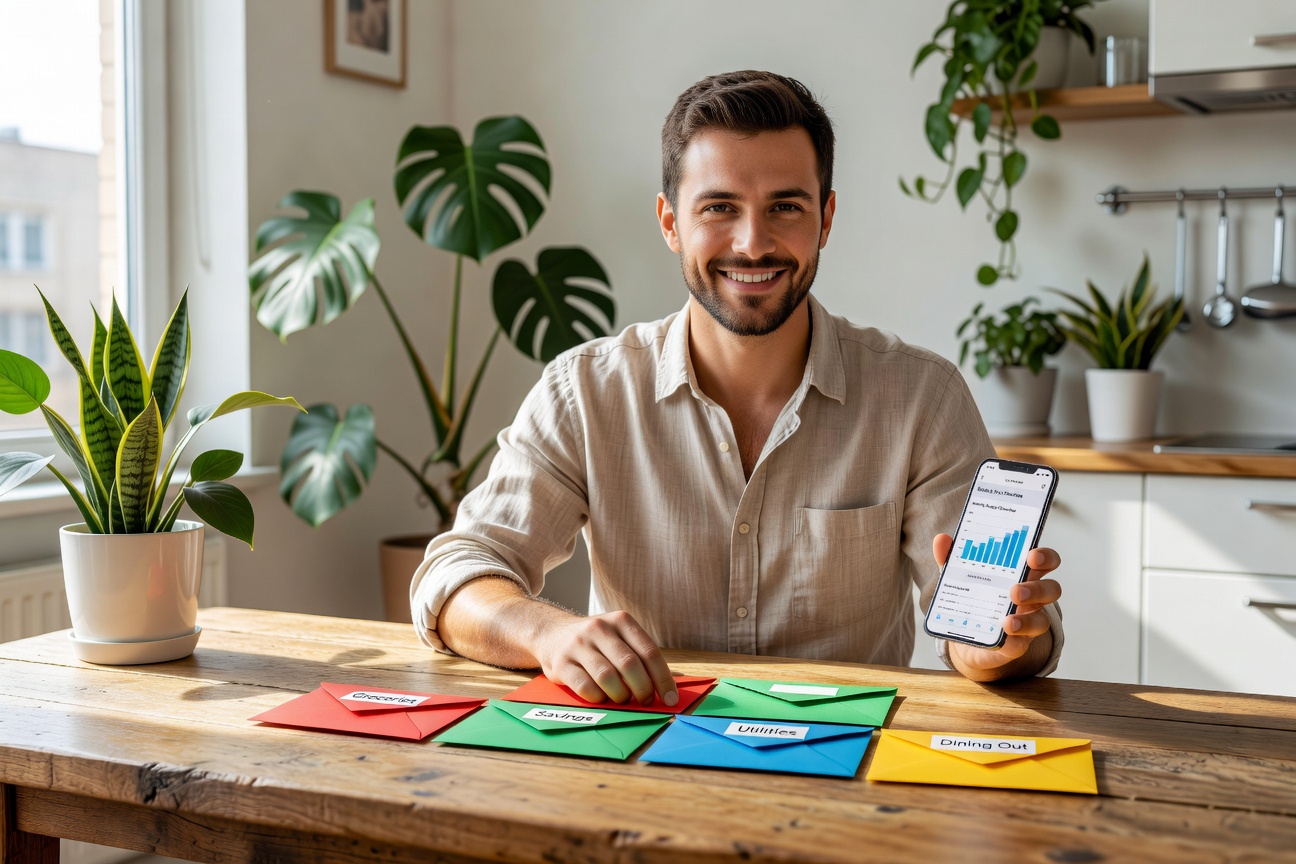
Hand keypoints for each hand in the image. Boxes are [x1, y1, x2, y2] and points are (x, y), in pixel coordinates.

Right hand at [531, 610, 677, 705]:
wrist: (552, 634)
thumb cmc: (596, 642)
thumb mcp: (619, 637)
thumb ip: (641, 656)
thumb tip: (672, 685)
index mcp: (621, 620)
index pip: (649, 652)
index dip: (663, 679)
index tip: (670, 699)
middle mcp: (599, 628)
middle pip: (630, 665)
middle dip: (643, 689)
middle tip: (645, 701)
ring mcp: (578, 645)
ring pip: (607, 677)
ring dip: (620, 695)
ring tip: (622, 699)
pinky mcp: (562, 663)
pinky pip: (586, 687)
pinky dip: (599, 698)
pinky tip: (602, 697)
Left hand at [931, 533, 1061, 679]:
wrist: (966, 636)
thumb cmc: (973, 597)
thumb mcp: (961, 576)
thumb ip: (953, 558)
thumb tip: (941, 540)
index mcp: (1023, 575)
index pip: (1045, 561)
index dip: (1045, 556)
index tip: (1032, 555)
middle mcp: (1032, 598)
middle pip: (1052, 589)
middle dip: (1037, 589)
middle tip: (1015, 591)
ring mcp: (1027, 622)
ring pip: (1043, 620)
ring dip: (1027, 620)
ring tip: (1008, 621)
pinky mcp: (1016, 645)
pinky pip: (1021, 645)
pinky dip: (1013, 641)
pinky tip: (1002, 637)